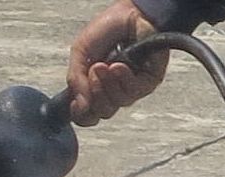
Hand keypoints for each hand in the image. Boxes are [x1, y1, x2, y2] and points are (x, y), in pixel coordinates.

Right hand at [68, 1, 167, 126]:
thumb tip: (79, 106)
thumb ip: (76, 79)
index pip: (89, 113)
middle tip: (95, 70)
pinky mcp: (148, 82)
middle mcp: (114, 90)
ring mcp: (132, 87)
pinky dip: (123, 80)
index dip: (82, 114)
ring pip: (117, 103)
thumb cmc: (107, 29)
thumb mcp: (81, 52)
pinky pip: (133, 93)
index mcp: (97, 85)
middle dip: (95, 92)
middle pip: (103, 111)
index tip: (77, 105)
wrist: (131, 14)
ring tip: (106, 64)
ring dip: (108, 84)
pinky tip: (120, 66)